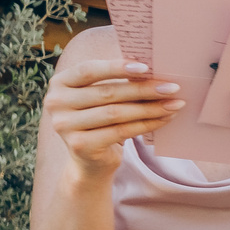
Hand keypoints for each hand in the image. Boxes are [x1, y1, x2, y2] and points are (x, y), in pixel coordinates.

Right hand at [44, 56, 184, 172]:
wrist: (90, 161)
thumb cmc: (100, 122)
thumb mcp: (101, 99)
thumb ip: (116, 83)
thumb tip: (152, 70)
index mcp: (59, 83)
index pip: (89, 70)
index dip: (117, 67)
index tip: (146, 68)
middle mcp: (55, 103)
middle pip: (107, 92)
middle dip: (143, 89)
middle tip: (172, 87)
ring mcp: (65, 125)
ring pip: (116, 113)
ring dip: (150, 108)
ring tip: (174, 104)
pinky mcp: (80, 145)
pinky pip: (121, 131)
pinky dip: (146, 125)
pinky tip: (164, 119)